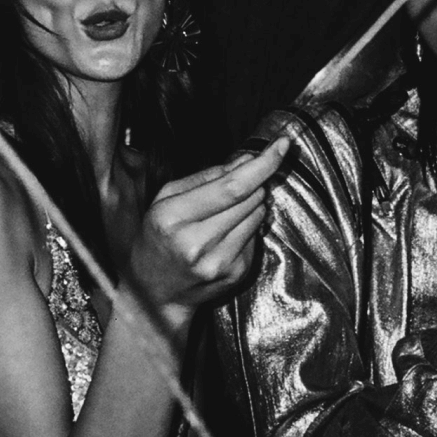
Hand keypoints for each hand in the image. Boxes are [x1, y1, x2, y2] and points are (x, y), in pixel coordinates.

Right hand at [128, 136, 289, 321]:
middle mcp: (196, 243)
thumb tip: (246, 161)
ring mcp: (219, 262)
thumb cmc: (158, 238)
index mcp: (172, 218)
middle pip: (249, 199)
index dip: (262, 164)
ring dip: (252, 203)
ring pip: (257, 215)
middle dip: (254, 181)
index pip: (231, 187)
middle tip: (244, 178)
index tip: (281, 145)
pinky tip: (226, 232)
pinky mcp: (236, 274)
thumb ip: (204, 177)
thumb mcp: (165, 199)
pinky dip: (248, 225)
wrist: (155, 291)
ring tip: (225, 210)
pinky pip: (256, 236)